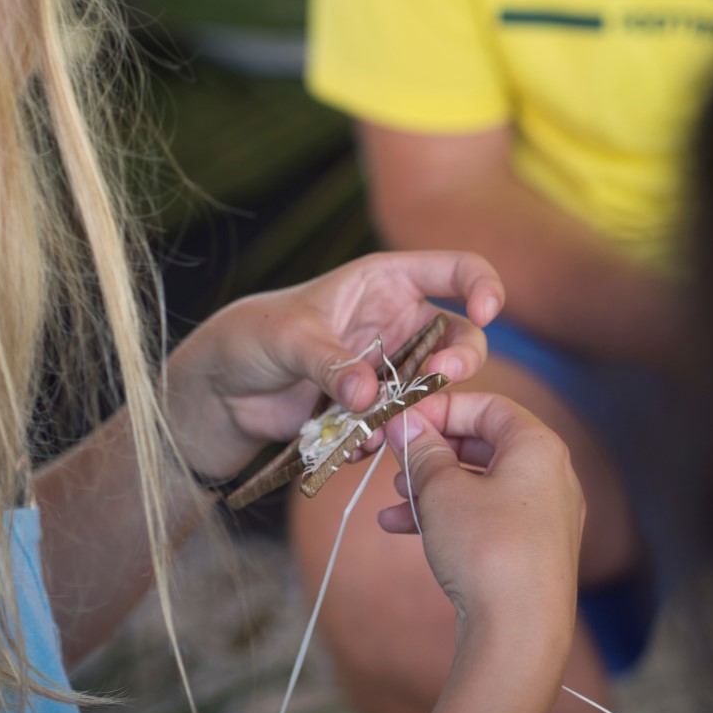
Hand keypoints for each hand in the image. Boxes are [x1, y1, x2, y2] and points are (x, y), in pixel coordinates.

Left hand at [165, 251, 502, 478]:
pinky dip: (390, 435)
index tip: (488, 312)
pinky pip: (402, 422)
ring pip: (435, 387)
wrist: (224, 391)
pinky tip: (358, 443)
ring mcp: (390, 368)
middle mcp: (398, 323)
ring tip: (384, 423)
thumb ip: (330, 363)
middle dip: (460, 359)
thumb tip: (371, 396)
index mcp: (386, 282)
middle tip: (442, 379)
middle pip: (459, 337)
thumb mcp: (288, 338)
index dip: (483, 285)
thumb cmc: (252, 336)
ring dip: (421, 406)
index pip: (454, 270)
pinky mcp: (377, 408)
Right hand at [382, 392, 584, 644]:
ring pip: (479, 482)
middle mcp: (550, 475)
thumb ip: (422, 450)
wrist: (518, 635)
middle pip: (483, 443)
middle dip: (432, 448)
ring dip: (432, 483)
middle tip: (395, 453)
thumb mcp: (441, 490)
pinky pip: (484, 516)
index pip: (488, 405)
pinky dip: (446, 515)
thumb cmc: (486, 549)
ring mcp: (543, 515)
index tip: (404, 419)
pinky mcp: (529, 550)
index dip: (441, 407)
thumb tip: (406, 424)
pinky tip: (400, 526)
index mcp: (538, 446)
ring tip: (395, 493)